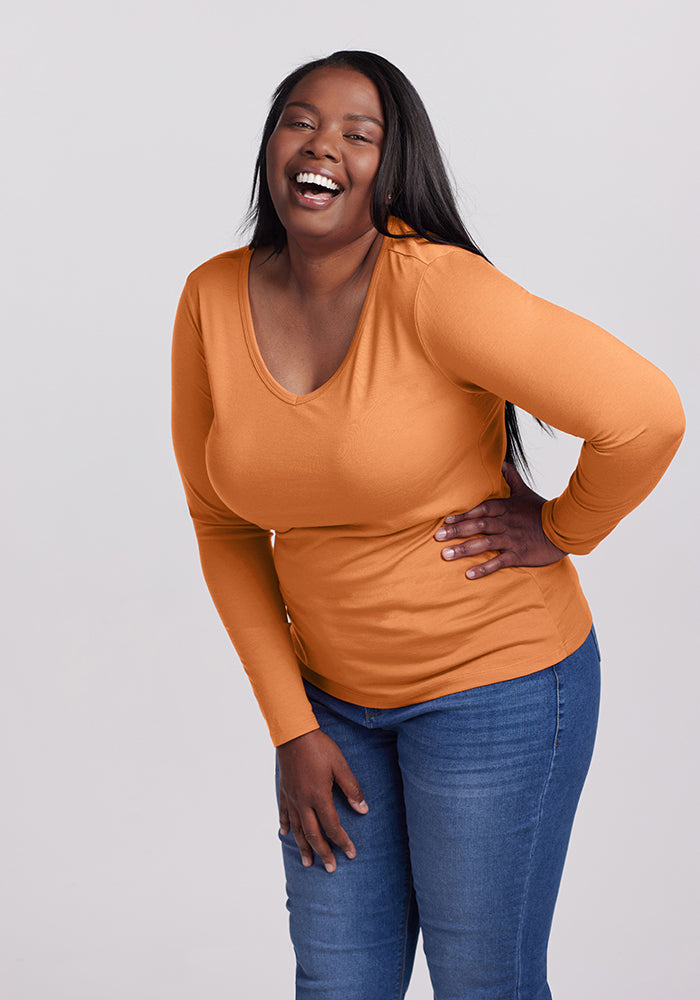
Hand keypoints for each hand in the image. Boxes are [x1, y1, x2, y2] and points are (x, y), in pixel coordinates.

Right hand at [277, 728, 368, 872]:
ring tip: (307, 862)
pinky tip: (286, 835)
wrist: (293, 733)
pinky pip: (284, 813)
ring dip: (303, 847)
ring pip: (297, 829)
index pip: (332, 827)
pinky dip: (285, 826)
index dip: (342, 842)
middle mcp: (303, 802)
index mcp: (319, 797)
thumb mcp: (340, 765)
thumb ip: (351, 789)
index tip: (351, 853)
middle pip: (314, 834)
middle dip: (323, 853)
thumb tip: (363, 810)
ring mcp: (291, 797)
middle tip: (330, 868)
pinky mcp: (284, 790)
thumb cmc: (319, 748)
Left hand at [434, 461, 567, 578]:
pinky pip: (499, 562)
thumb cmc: (541, 511)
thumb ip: (511, 478)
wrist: (564, 529)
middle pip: (477, 526)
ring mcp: (512, 539)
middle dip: (456, 531)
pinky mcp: (519, 555)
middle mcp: (505, 523)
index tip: (444, 520)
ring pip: (484, 544)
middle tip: (437, 537)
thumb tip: (501, 461)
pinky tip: (469, 574)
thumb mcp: (525, 492)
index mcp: (505, 508)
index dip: (462, 514)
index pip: (480, 509)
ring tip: (446, 555)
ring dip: (464, 549)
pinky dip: (484, 568)